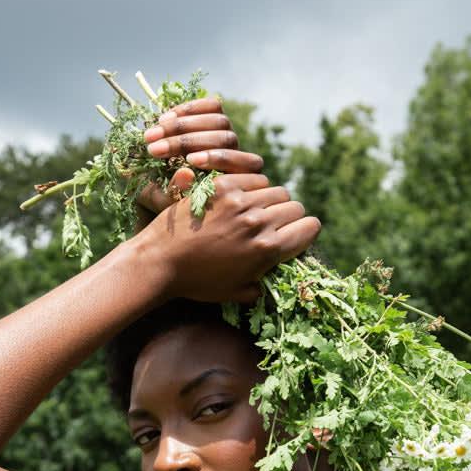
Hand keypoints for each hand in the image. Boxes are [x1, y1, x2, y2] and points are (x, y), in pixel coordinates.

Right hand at [135, 97, 263, 222]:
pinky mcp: (214, 116)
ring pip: (219, 120)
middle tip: (154, 151)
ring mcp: (227, 134)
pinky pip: (211, 105)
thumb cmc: (161, 201)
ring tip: (150, 136)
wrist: (151, 184)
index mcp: (237, 183)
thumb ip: (174, 193)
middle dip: (186, 143)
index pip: (244, 166)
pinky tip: (162, 120)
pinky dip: (187, 109)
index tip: (189, 161)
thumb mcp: (162, 203)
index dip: (218, 160)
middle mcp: (237, 156)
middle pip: (226, 139)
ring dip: (182, 126)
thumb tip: (187, 173)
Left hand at [141, 172, 320, 303]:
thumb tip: (279, 275)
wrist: (161, 262)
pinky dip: (250, 186)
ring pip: (275, 189)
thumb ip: (264, 283)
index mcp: (267, 250)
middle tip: (270, 223)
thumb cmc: (198, 282)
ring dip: (268, 199)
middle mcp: (258, 223)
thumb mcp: (237, 292)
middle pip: (294, 206)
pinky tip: (237, 198)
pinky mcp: (222, 185)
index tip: (293, 235)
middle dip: (287, 216)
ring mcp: (240, 201)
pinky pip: (252, 177)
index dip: (304, 232)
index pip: (310, 227)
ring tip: (253, 210)